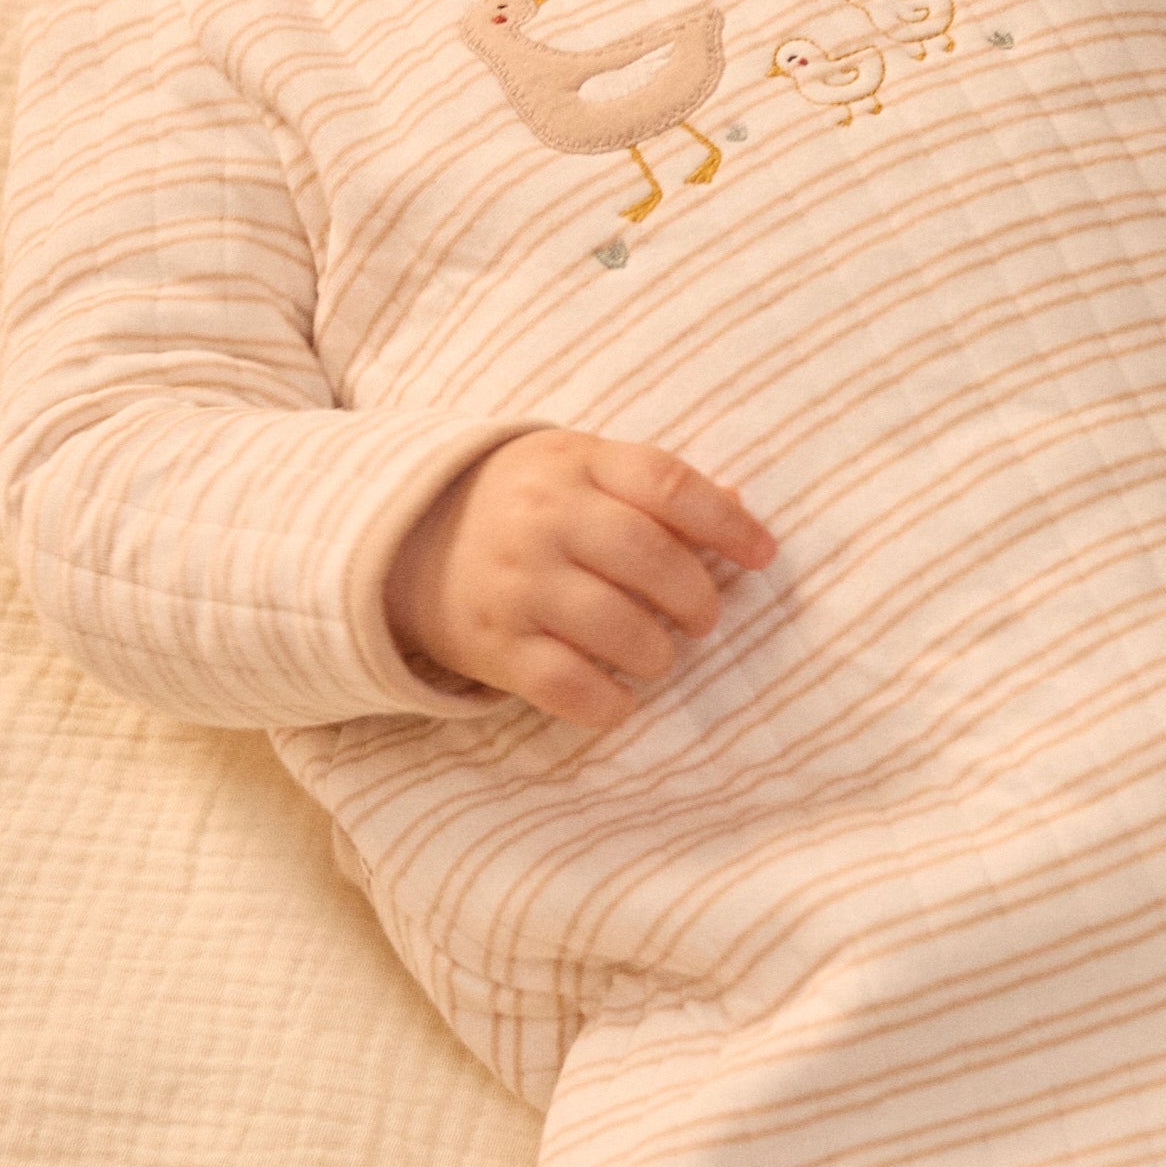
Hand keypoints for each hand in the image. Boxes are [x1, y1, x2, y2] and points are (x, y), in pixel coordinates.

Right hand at [386, 432, 776, 729]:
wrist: (403, 542)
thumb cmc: (520, 505)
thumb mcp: (579, 470)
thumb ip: (653, 488)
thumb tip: (743, 510)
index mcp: (574, 462)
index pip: (667, 484)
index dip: (727, 523)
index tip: (762, 556)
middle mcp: (543, 518)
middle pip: (650, 558)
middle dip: (696, 599)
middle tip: (702, 619)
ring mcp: (515, 583)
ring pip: (618, 628)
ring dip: (657, 653)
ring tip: (656, 654)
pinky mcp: (492, 646)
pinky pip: (569, 687)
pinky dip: (609, 704)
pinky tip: (619, 698)